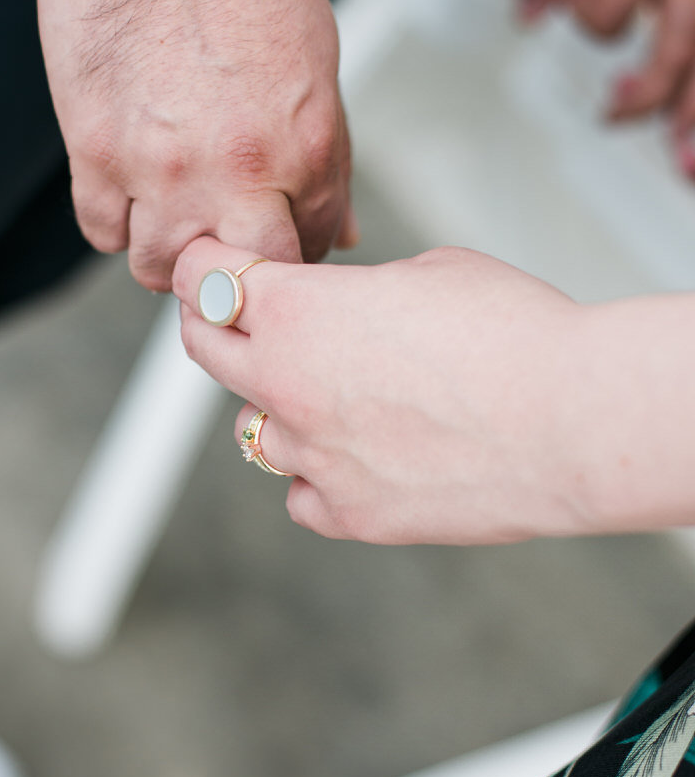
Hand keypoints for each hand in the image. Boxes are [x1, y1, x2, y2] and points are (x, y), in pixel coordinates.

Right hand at [37, 0, 353, 289]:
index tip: (278, 239)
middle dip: (236, 276)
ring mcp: (156, 168)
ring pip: (159, 270)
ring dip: (171, 250)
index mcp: (300, 150)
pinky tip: (132, 185)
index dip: (293, 254)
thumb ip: (326, 159)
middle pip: (235, 286)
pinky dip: (119, 219)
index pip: (306, 253)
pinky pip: (102, 229)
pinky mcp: (92, 149)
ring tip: (176, 210)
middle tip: (227, 249)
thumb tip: (337, 229)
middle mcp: (231, 171)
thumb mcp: (317, 65)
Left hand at [174, 237, 597, 544]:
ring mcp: (313, 456)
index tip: (209, 264)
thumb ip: (364, 290)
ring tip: (331, 396)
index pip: (203, 277)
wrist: (572, 420)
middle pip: (205, 348)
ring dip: (276, 407)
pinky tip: (358, 456)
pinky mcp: (348, 513)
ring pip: (251, 431)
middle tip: (235, 317)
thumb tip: (354, 308)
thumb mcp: (429, 271)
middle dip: (214, 324)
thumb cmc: (517, 336)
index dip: (204, 263)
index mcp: (298, 309)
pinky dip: (318, 475)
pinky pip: (301, 493)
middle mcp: (285, 384)